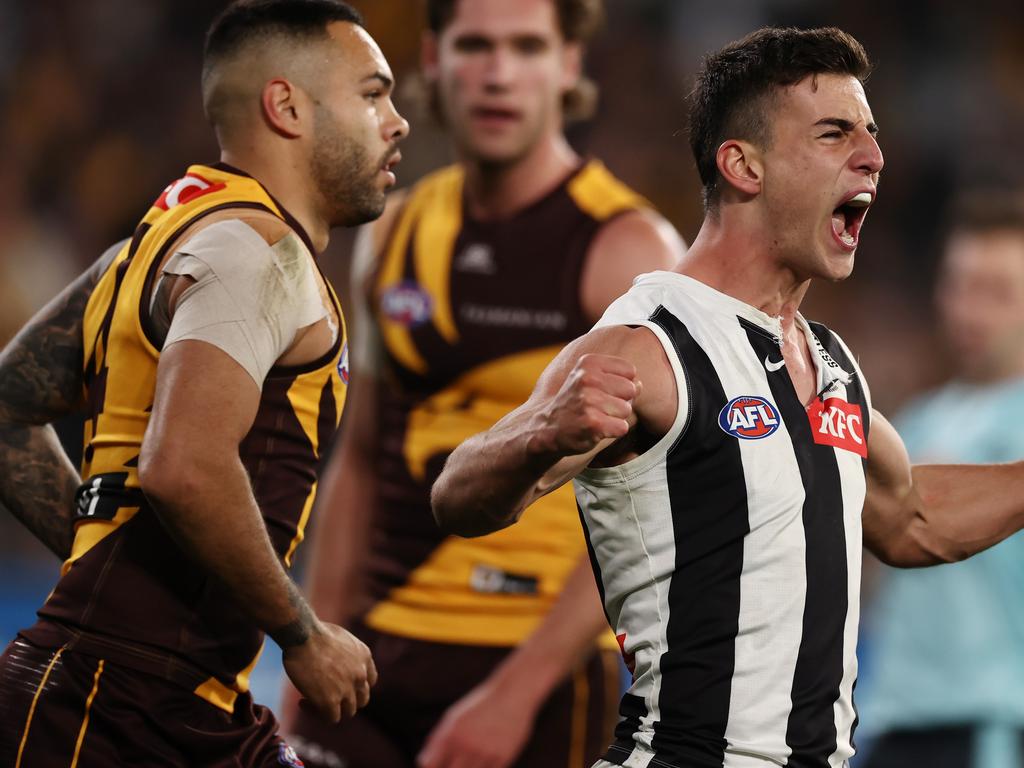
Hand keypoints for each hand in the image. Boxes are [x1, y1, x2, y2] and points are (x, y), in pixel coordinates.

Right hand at [281, 622, 376, 722]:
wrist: (303, 635)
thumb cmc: (314, 631)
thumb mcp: (340, 637)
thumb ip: (345, 653)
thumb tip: (334, 661)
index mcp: (364, 656)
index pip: (370, 681)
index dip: (355, 686)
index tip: (340, 684)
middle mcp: (360, 674)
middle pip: (361, 700)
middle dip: (345, 700)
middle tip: (326, 695)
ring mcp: (347, 689)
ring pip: (348, 712)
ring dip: (332, 709)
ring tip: (311, 699)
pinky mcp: (330, 701)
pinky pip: (331, 718)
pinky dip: (317, 713)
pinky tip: (302, 702)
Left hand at [416, 681, 536, 767]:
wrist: (512, 693)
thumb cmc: (480, 706)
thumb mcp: (454, 717)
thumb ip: (437, 740)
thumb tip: (423, 762)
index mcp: (450, 734)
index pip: (431, 764)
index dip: (432, 767)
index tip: (437, 765)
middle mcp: (466, 745)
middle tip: (454, 762)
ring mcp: (485, 753)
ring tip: (471, 757)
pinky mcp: (503, 758)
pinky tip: (483, 760)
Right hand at [531, 353, 639, 456]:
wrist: (548, 428)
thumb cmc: (575, 403)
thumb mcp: (590, 380)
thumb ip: (618, 378)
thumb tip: (640, 384)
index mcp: (589, 363)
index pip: (630, 371)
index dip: (622, 385)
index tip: (603, 391)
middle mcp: (588, 379)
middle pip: (631, 390)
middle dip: (620, 401)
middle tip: (599, 407)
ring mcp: (589, 401)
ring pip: (627, 410)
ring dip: (615, 418)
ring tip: (596, 418)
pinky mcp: (593, 423)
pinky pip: (622, 427)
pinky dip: (613, 432)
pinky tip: (596, 429)